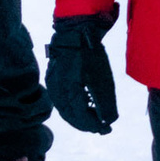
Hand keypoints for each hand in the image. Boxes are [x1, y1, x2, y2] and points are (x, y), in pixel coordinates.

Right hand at [44, 7, 118, 133]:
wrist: (76, 30)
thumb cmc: (92, 53)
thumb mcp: (103, 79)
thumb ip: (104, 103)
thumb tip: (107, 122)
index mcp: (69, 91)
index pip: (80, 117)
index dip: (94, 126)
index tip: (106, 129)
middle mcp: (57, 89)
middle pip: (70, 116)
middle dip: (86, 124)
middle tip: (101, 128)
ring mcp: (52, 83)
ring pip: (63, 109)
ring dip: (78, 117)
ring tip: (92, 119)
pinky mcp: (52, 77)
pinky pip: (60, 99)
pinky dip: (71, 107)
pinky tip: (82, 105)